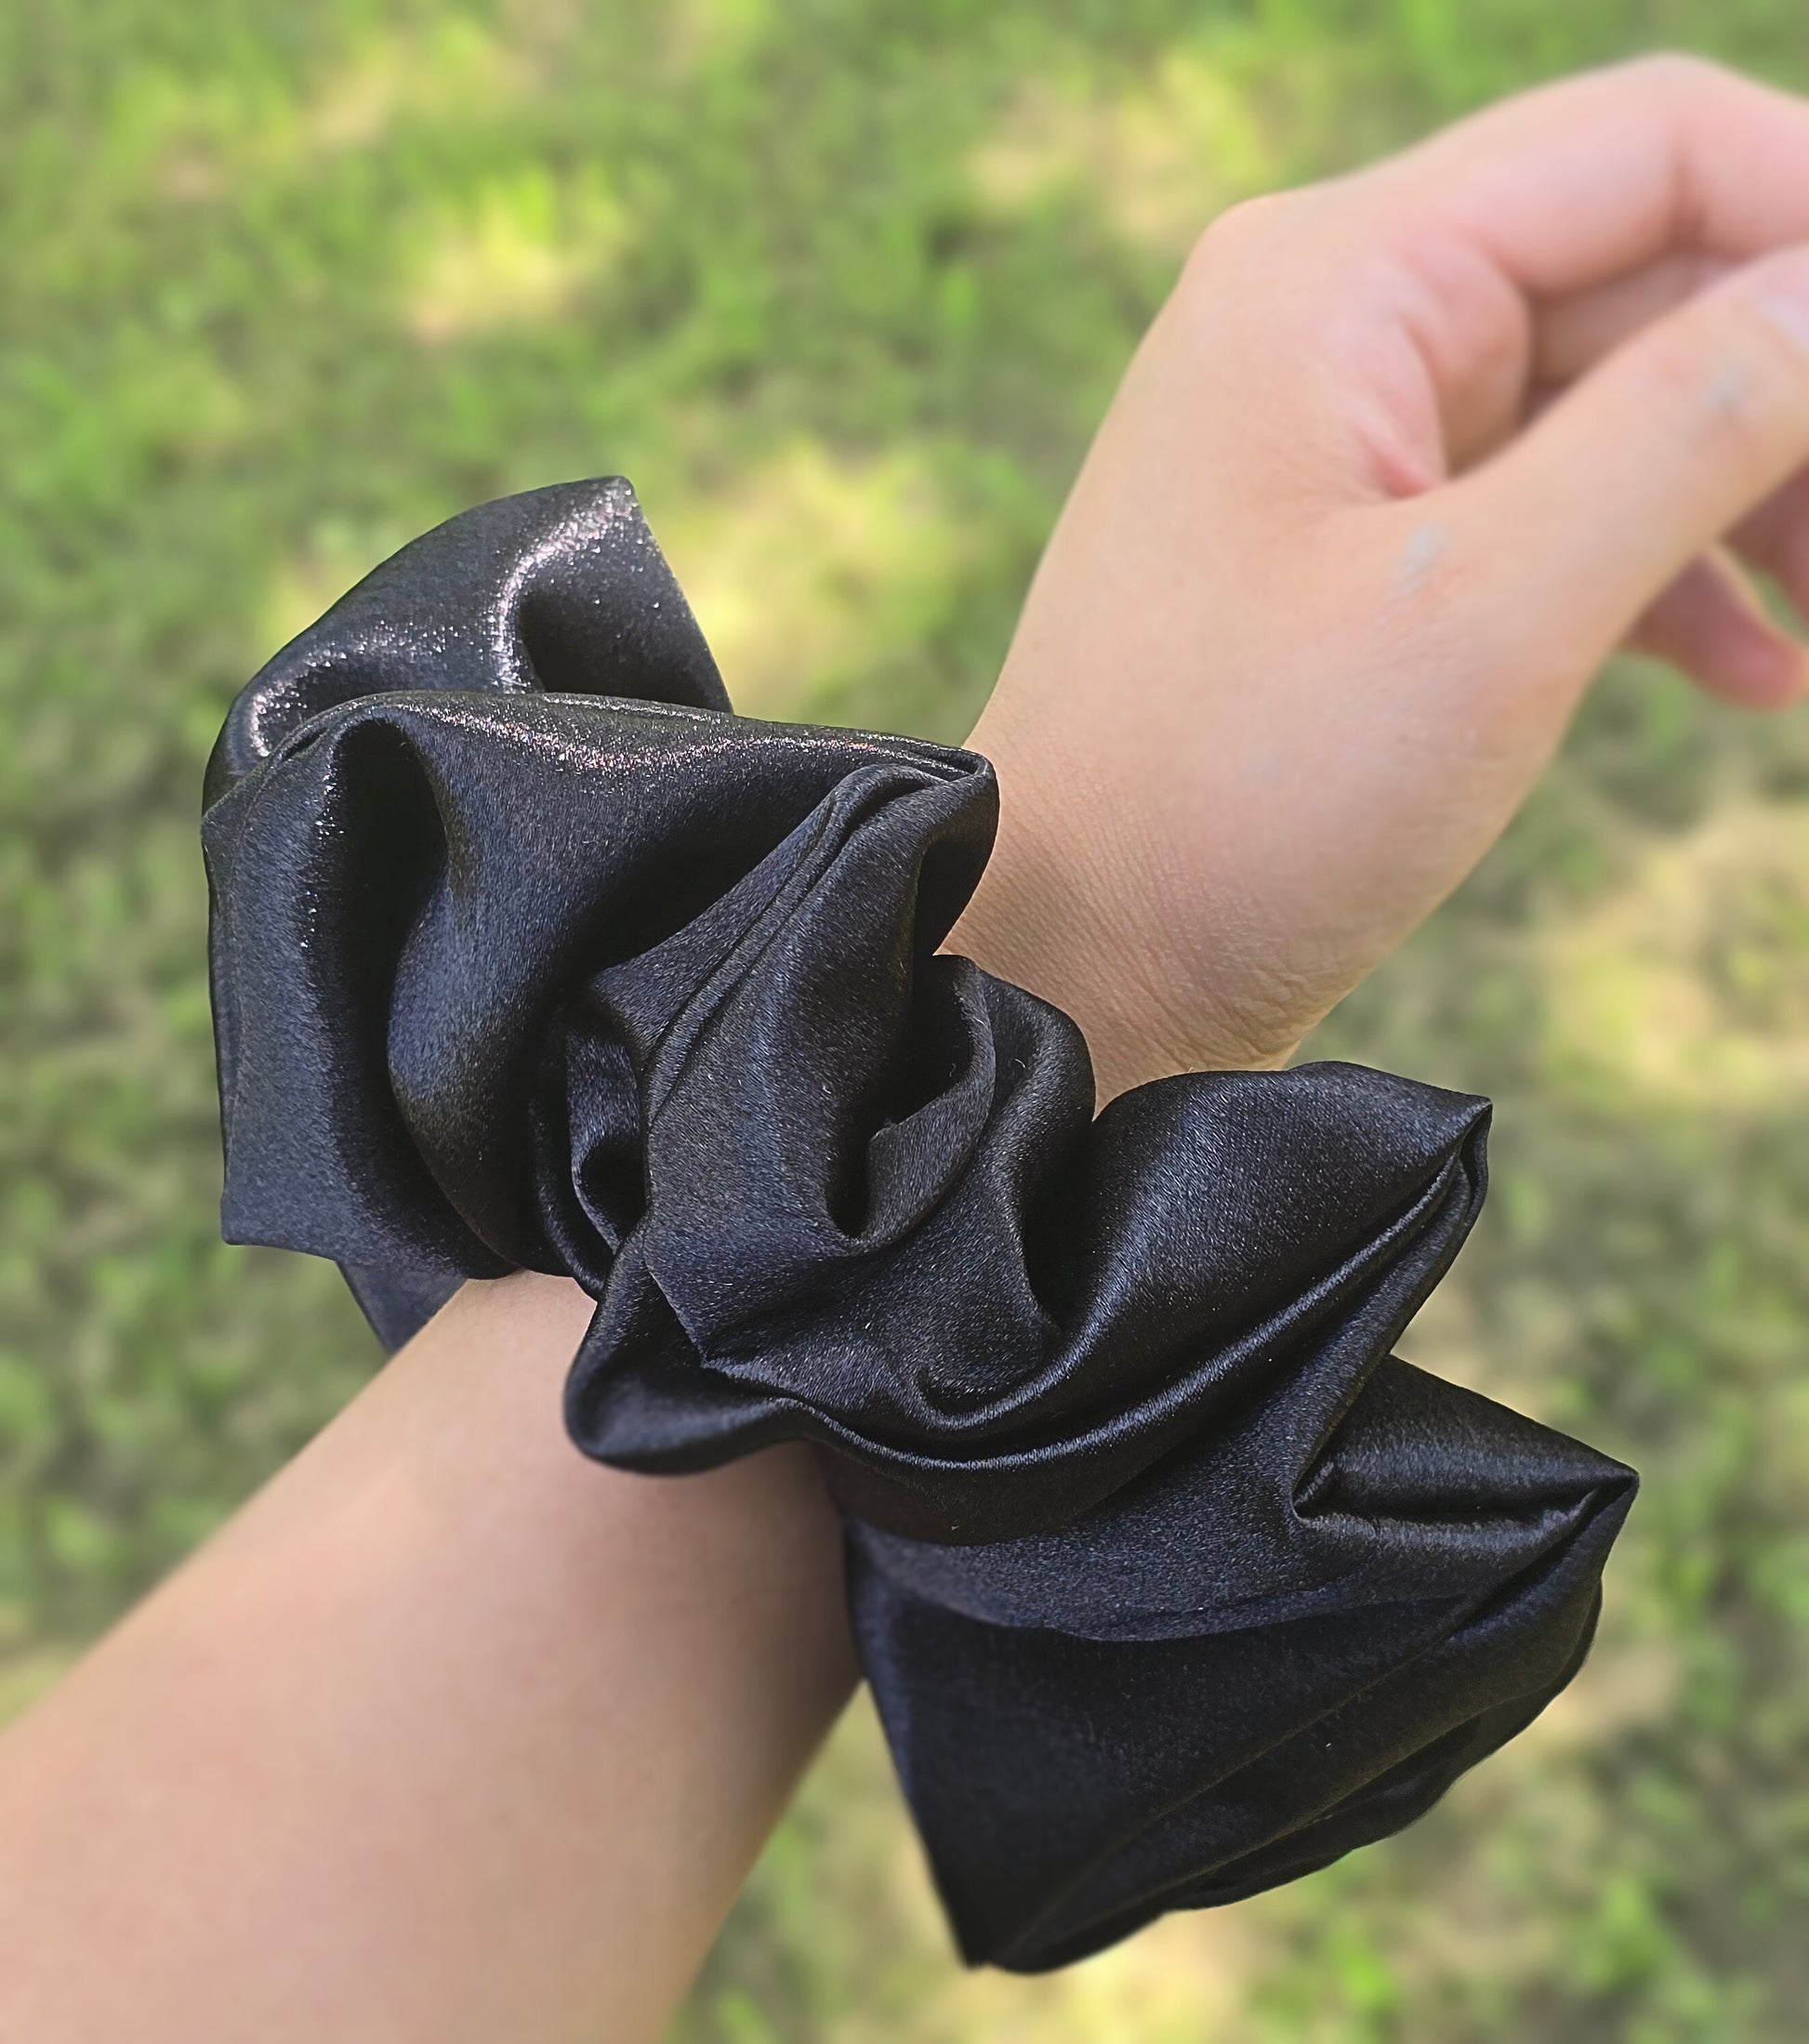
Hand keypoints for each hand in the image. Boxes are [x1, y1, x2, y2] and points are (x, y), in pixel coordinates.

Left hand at [954, 55, 1808, 1095]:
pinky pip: (1542, 506)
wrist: (1070, 967)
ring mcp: (1330, 443)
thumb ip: (1694, 425)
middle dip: (1794, 388)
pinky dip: (1655, 570)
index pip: (1652, 147)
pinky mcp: (1344, 556)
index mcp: (1334, 282)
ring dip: (1748, 489)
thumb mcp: (1488, 616)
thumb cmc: (1234, 806)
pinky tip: (1752, 673)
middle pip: (1641, 269)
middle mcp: (1324, 326)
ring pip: (1607, 397)